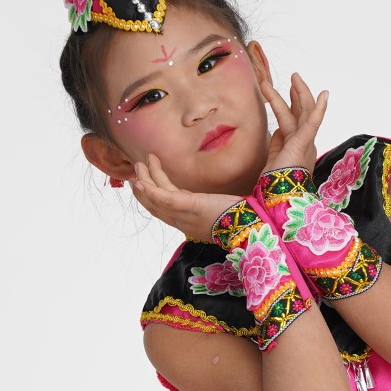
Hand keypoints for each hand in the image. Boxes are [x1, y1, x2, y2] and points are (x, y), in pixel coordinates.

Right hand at [130, 155, 246, 239]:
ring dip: (145, 180)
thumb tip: (212, 198)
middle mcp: (183, 221)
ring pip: (156, 199)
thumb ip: (210, 205)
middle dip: (143, 187)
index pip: (165, 209)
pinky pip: (164, 199)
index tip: (144, 182)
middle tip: (137, 169)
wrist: (253, 228)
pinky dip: (150, 190)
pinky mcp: (191, 206)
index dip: (152, 196)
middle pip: (154, 205)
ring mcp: (185, 215)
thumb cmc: (241, 219)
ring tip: (140, 162)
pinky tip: (141, 180)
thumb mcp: (219, 213)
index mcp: (189, 222)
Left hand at [260, 73, 327, 173]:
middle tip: (293, 77)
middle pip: (301, 113)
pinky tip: (324, 94)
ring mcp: (305, 143)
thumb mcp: (273, 158)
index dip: (289, 104)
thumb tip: (276, 130)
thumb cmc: (274, 183)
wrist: (277, 199)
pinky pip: (313, 123)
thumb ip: (276, 143)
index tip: (287, 90)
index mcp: (295, 147)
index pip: (293, 121)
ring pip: (302, 112)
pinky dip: (318, 109)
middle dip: (297, 94)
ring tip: (293, 76)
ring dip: (297, 93)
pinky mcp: (303, 143)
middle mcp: (303, 143)